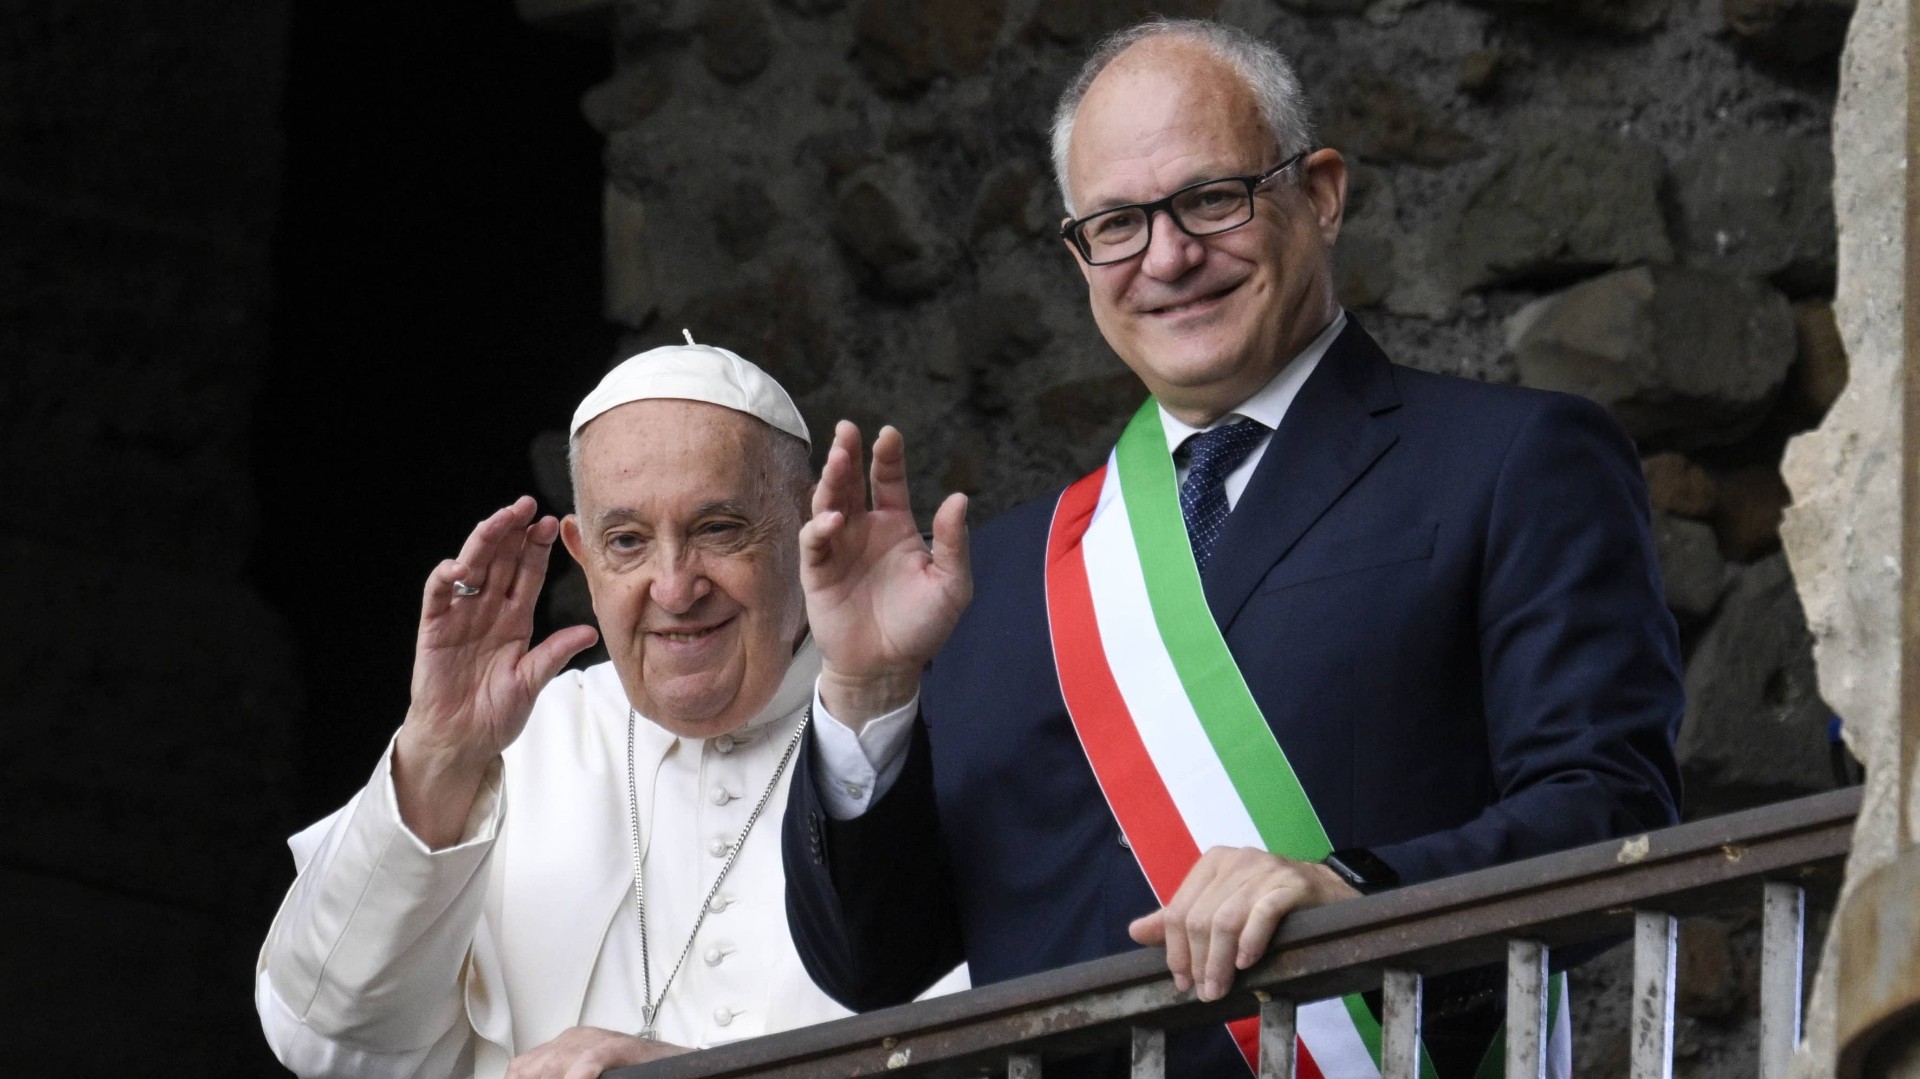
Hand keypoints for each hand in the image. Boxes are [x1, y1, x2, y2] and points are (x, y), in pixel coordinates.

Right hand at [393, 496, 599, 846]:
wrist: (461, 741)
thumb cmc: (495, 713)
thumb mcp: (531, 682)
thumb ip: (554, 654)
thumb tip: (589, 632)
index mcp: (514, 620)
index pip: (528, 574)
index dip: (538, 549)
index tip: (553, 523)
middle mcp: (488, 611)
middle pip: (500, 562)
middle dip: (513, 532)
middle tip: (527, 505)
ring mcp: (460, 618)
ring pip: (471, 569)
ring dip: (483, 543)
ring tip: (499, 520)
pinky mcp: (434, 630)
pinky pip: (437, 597)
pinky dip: (445, 579)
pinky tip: (459, 566)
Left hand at [505, 1026, 687, 1078]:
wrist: (672, 1063)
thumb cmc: (633, 1071)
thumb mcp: (589, 1074)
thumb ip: (567, 1077)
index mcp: (566, 1046)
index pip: (523, 1067)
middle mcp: (575, 1039)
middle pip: (532, 1067)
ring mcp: (594, 1040)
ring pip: (554, 1064)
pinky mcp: (613, 1046)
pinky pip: (587, 1061)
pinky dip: (578, 1076)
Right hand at [801, 422, 970, 725]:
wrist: (888, 668)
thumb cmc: (921, 626)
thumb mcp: (951, 584)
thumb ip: (952, 542)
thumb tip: (959, 497)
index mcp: (895, 525)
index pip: (889, 481)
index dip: (888, 457)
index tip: (889, 435)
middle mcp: (864, 529)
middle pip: (852, 482)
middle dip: (848, 454)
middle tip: (847, 430)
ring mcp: (838, 548)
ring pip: (828, 503)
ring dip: (830, 480)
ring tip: (837, 459)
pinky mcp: (817, 572)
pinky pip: (814, 542)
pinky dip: (821, 527)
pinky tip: (835, 518)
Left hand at [1128, 847, 1360, 1001]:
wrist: (1327, 894)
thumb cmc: (1269, 904)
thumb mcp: (1222, 908)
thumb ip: (1181, 919)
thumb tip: (1136, 931)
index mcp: (1213, 863)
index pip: (1178, 910)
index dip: (1174, 950)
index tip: (1182, 981)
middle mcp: (1236, 860)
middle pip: (1199, 918)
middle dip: (1198, 962)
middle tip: (1204, 992)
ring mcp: (1265, 869)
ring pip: (1226, 920)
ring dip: (1220, 962)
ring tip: (1220, 989)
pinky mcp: (1292, 884)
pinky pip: (1263, 913)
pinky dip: (1251, 941)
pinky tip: (1247, 963)